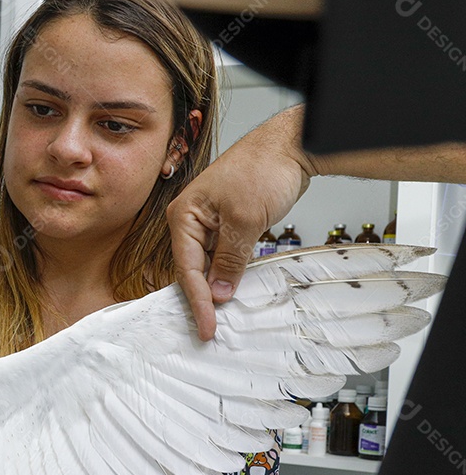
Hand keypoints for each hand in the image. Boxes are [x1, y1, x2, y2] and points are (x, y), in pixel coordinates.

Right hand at [167, 105, 317, 340]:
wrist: (290, 146)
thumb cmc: (262, 168)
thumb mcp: (245, 220)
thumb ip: (230, 259)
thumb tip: (220, 292)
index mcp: (184, 215)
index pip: (187, 267)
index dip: (198, 300)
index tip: (207, 326)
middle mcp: (191, 220)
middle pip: (192, 268)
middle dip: (203, 297)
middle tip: (212, 328)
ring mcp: (209, 222)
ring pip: (208, 264)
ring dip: (217, 286)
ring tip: (222, 315)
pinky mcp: (227, 224)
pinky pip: (222, 256)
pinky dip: (228, 273)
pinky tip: (234, 289)